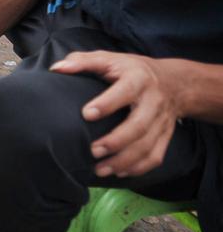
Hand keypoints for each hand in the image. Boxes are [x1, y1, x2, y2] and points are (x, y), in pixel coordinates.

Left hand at [51, 51, 181, 178]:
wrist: (174, 83)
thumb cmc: (131, 70)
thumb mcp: (109, 58)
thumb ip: (83, 61)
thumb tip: (56, 68)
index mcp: (138, 79)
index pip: (125, 92)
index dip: (107, 104)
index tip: (86, 114)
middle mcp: (153, 101)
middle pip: (139, 125)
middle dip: (116, 141)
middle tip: (92, 150)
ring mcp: (162, 121)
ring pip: (148, 146)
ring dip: (124, 161)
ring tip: (100, 169)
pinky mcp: (165, 136)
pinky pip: (156, 156)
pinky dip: (139, 168)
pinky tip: (119, 172)